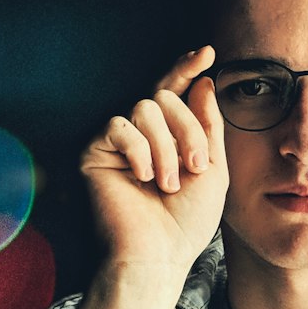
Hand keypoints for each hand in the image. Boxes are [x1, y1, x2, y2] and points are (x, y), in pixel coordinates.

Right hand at [80, 45, 228, 279]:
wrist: (158, 256)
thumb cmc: (185, 223)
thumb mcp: (213, 171)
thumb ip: (208, 126)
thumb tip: (203, 82)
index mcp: (169, 136)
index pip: (175, 92)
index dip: (187, 68)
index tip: (207, 53)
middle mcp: (142, 134)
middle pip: (165, 96)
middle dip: (188, 130)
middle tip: (195, 168)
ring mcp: (117, 142)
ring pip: (145, 108)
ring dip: (166, 147)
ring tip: (168, 184)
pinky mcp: (95, 152)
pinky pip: (119, 126)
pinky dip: (139, 151)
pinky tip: (143, 178)